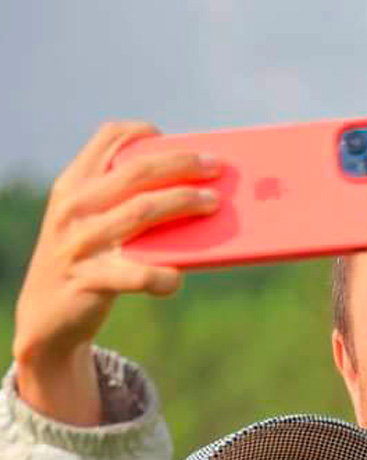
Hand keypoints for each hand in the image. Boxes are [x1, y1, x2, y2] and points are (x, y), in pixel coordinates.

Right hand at [13, 120, 220, 422]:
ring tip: (213, 203)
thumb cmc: (86, 262)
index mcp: (74, 184)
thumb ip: (123, 203)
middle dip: (181, 165)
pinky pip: (138, 273)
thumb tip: (190, 192)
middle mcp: (74, 207)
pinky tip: (178, 278)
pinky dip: (165, 276)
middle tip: (216, 167)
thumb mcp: (91, 223)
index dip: (145, 133)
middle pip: (137, 172)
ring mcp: (80, 242)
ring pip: (141, 213)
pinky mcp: (89, 279)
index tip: (176, 139)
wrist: (47, 316)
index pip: (108, 139)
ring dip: (183, 204)